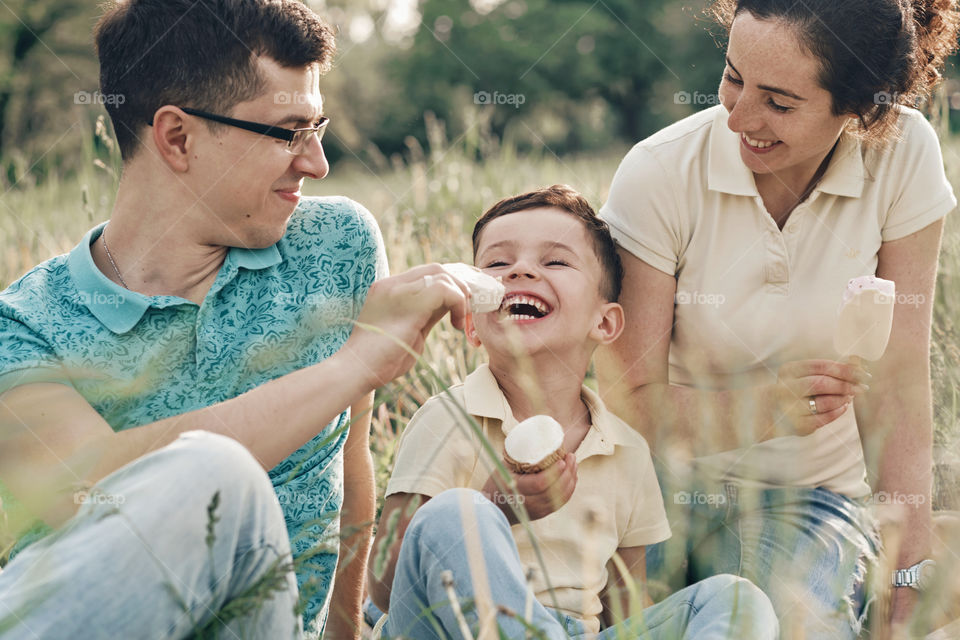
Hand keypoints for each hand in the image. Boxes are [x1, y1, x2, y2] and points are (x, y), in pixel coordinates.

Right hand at [340, 264, 468, 388]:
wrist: (356, 371)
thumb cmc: (380, 360)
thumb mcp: (409, 330)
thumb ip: (426, 314)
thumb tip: (449, 307)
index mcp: (389, 289)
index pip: (427, 273)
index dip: (451, 283)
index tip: (464, 303)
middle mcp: (392, 284)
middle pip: (436, 268)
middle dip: (459, 286)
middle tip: (467, 311)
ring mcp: (398, 291)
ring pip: (442, 274)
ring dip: (461, 296)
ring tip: (461, 321)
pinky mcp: (408, 304)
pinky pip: (444, 289)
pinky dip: (458, 303)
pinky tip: (456, 323)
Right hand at [481, 453, 577, 523]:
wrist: (494, 509)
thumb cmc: (497, 483)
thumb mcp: (503, 468)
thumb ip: (519, 458)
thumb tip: (537, 439)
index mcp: (516, 489)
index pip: (540, 483)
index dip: (554, 472)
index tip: (562, 459)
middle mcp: (528, 502)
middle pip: (554, 490)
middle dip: (567, 472)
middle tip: (571, 457)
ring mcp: (537, 510)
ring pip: (560, 497)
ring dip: (571, 479)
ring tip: (574, 463)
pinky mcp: (542, 514)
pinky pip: (560, 502)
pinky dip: (569, 489)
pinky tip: (572, 477)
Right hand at [772, 359, 870, 436]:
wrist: (769, 410)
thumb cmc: (795, 388)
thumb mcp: (804, 374)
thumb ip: (828, 369)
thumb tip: (858, 364)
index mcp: (789, 370)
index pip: (821, 366)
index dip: (845, 369)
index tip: (863, 373)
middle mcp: (786, 388)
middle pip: (822, 383)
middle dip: (846, 385)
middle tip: (863, 387)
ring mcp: (791, 408)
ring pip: (825, 402)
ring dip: (843, 399)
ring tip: (851, 396)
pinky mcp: (798, 425)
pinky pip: (825, 418)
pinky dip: (838, 412)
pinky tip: (843, 406)